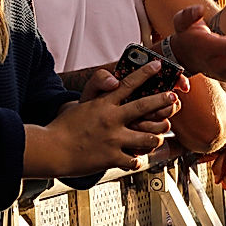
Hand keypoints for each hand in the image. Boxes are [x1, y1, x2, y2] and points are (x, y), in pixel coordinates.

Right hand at [46, 60, 179, 173]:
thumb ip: (98, 89)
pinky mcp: (112, 158)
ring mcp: (114, 140)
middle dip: (162, 100)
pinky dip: (137, 160)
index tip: (157, 65)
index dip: (145, 73)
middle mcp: (112, 120)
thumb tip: (114, 81)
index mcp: (104, 104)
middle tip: (173, 98)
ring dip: (156, 136)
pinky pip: (135, 160)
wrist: (52, 149)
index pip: (129, 84)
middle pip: (145, 107)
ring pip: (147, 138)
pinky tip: (137, 158)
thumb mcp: (81, 102)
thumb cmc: (64, 126)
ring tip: (158, 135)